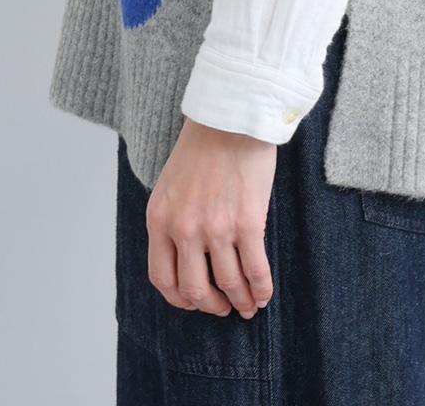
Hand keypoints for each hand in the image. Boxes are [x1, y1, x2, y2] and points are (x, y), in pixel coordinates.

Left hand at [145, 117, 276, 318]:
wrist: (231, 115)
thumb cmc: (203, 144)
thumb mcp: (171, 184)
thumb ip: (173, 219)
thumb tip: (187, 255)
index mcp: (160, 219)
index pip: (162, 278)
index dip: (179, 299)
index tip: (193, 301)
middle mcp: (184, 229)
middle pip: (194, 290)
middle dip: (211, 306)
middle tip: (223, 308)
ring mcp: (216, 228)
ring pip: (227, 284)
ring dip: (240, 301)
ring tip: (247, 305)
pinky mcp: (248, 222)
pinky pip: (255, 270)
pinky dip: (260, 289)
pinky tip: (264, 294)